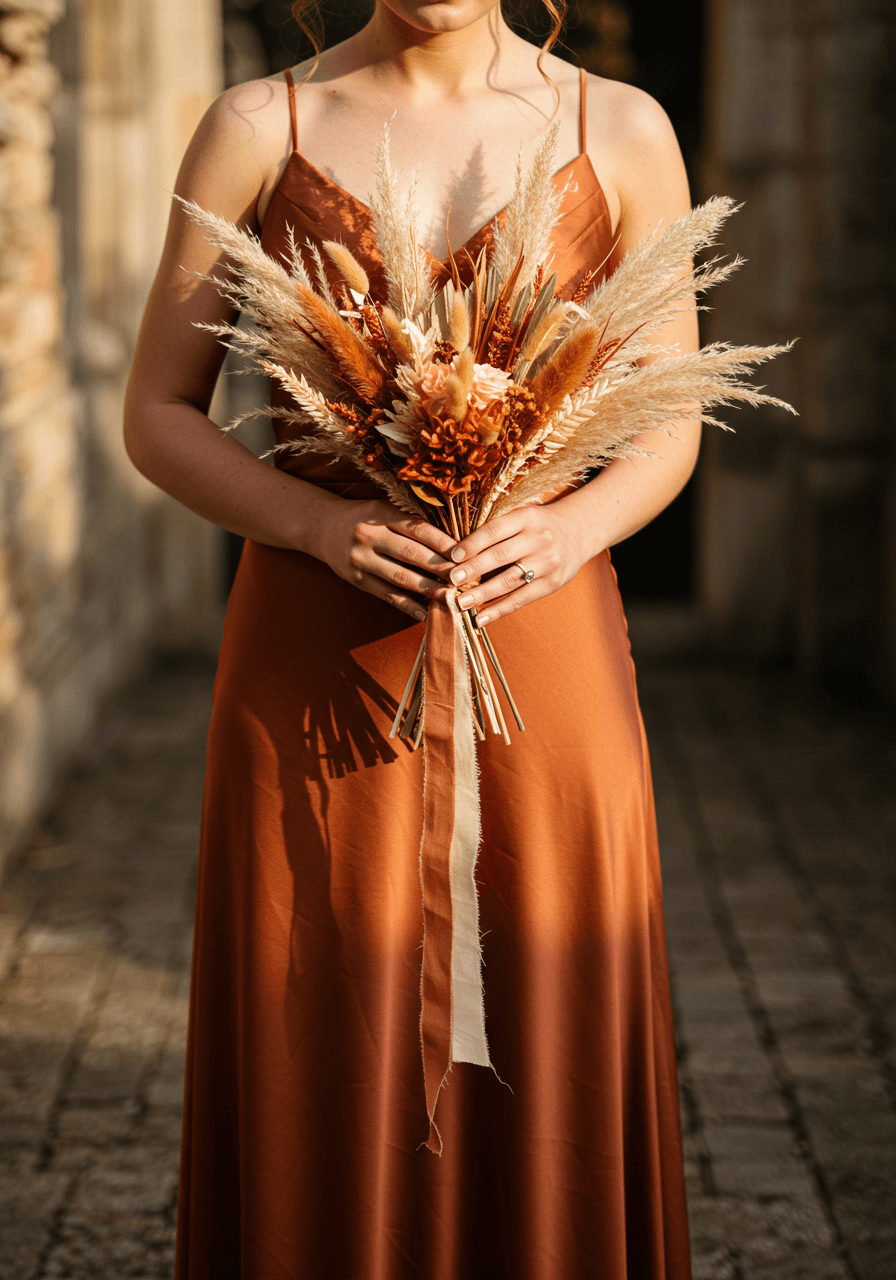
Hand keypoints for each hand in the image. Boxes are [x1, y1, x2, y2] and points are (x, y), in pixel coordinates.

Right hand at [315, 497, 456, 620]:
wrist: (320, 527)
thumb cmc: (363, 517)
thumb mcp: (383, 507)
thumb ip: (410, 520)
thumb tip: (450, 541)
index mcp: (380, 513)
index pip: (417, 529)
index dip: (442, 543)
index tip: (464, 555)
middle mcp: (369, 535)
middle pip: (411, 554)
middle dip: (440, 568)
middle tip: (463, 579)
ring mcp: (361, 559)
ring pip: (400, 577)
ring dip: (428, 590)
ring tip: (450, 598)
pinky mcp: (357, 579)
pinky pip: (386, 595)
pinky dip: (407, 605)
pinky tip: (424, 613)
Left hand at [446, 502, 594, 625]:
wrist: (578, 532)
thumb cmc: (538, 525)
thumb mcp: (522, 516)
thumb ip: (496, 530)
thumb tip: (457, 554)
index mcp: (527, 517)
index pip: (495, 530)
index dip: (472, 543)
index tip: (452, 556)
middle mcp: (540, 539)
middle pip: (500, 556)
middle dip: (473, 569)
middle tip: (451, 580)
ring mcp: (548, 562)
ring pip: (509, 581)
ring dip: (482, 594)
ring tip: (460, 603)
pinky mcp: (552, 583)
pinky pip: (521, 599)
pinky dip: (499, 610)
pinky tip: (481, 619)